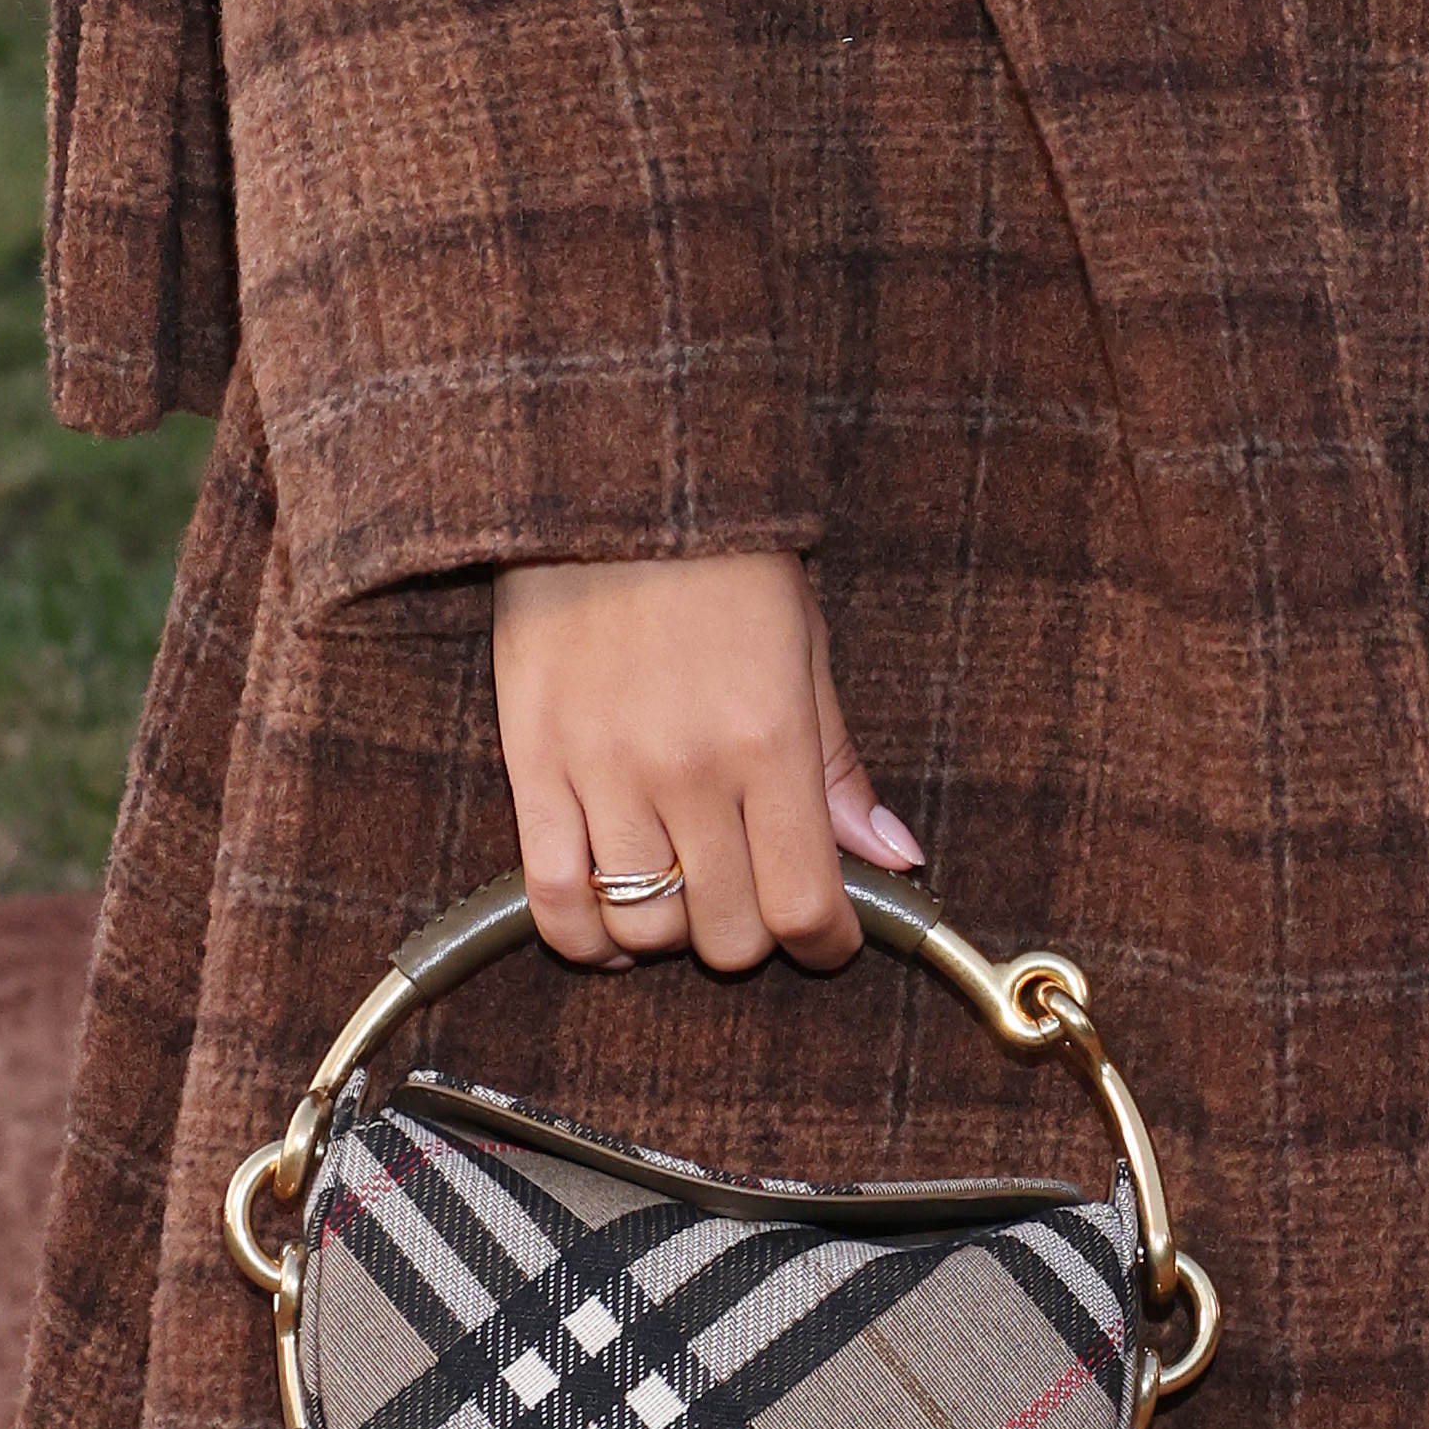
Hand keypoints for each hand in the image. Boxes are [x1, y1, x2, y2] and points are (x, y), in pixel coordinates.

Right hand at [494, 548, 916, 976]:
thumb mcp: (807, 650)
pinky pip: (549, 897)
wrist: (612, 484)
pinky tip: (606, 925)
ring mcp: (604, 773)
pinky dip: (582, 936)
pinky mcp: (533, 766)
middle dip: (749, 934)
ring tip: (681, 895)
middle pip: (725, 932)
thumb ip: (841, 766)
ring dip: (670, 933)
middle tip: (751, 897)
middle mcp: (689, 771)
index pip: (803, 903)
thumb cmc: (723, 559)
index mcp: (770, 741)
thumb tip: (895, 858)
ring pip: (643, 926)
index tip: (828, 939)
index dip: (825, 944)